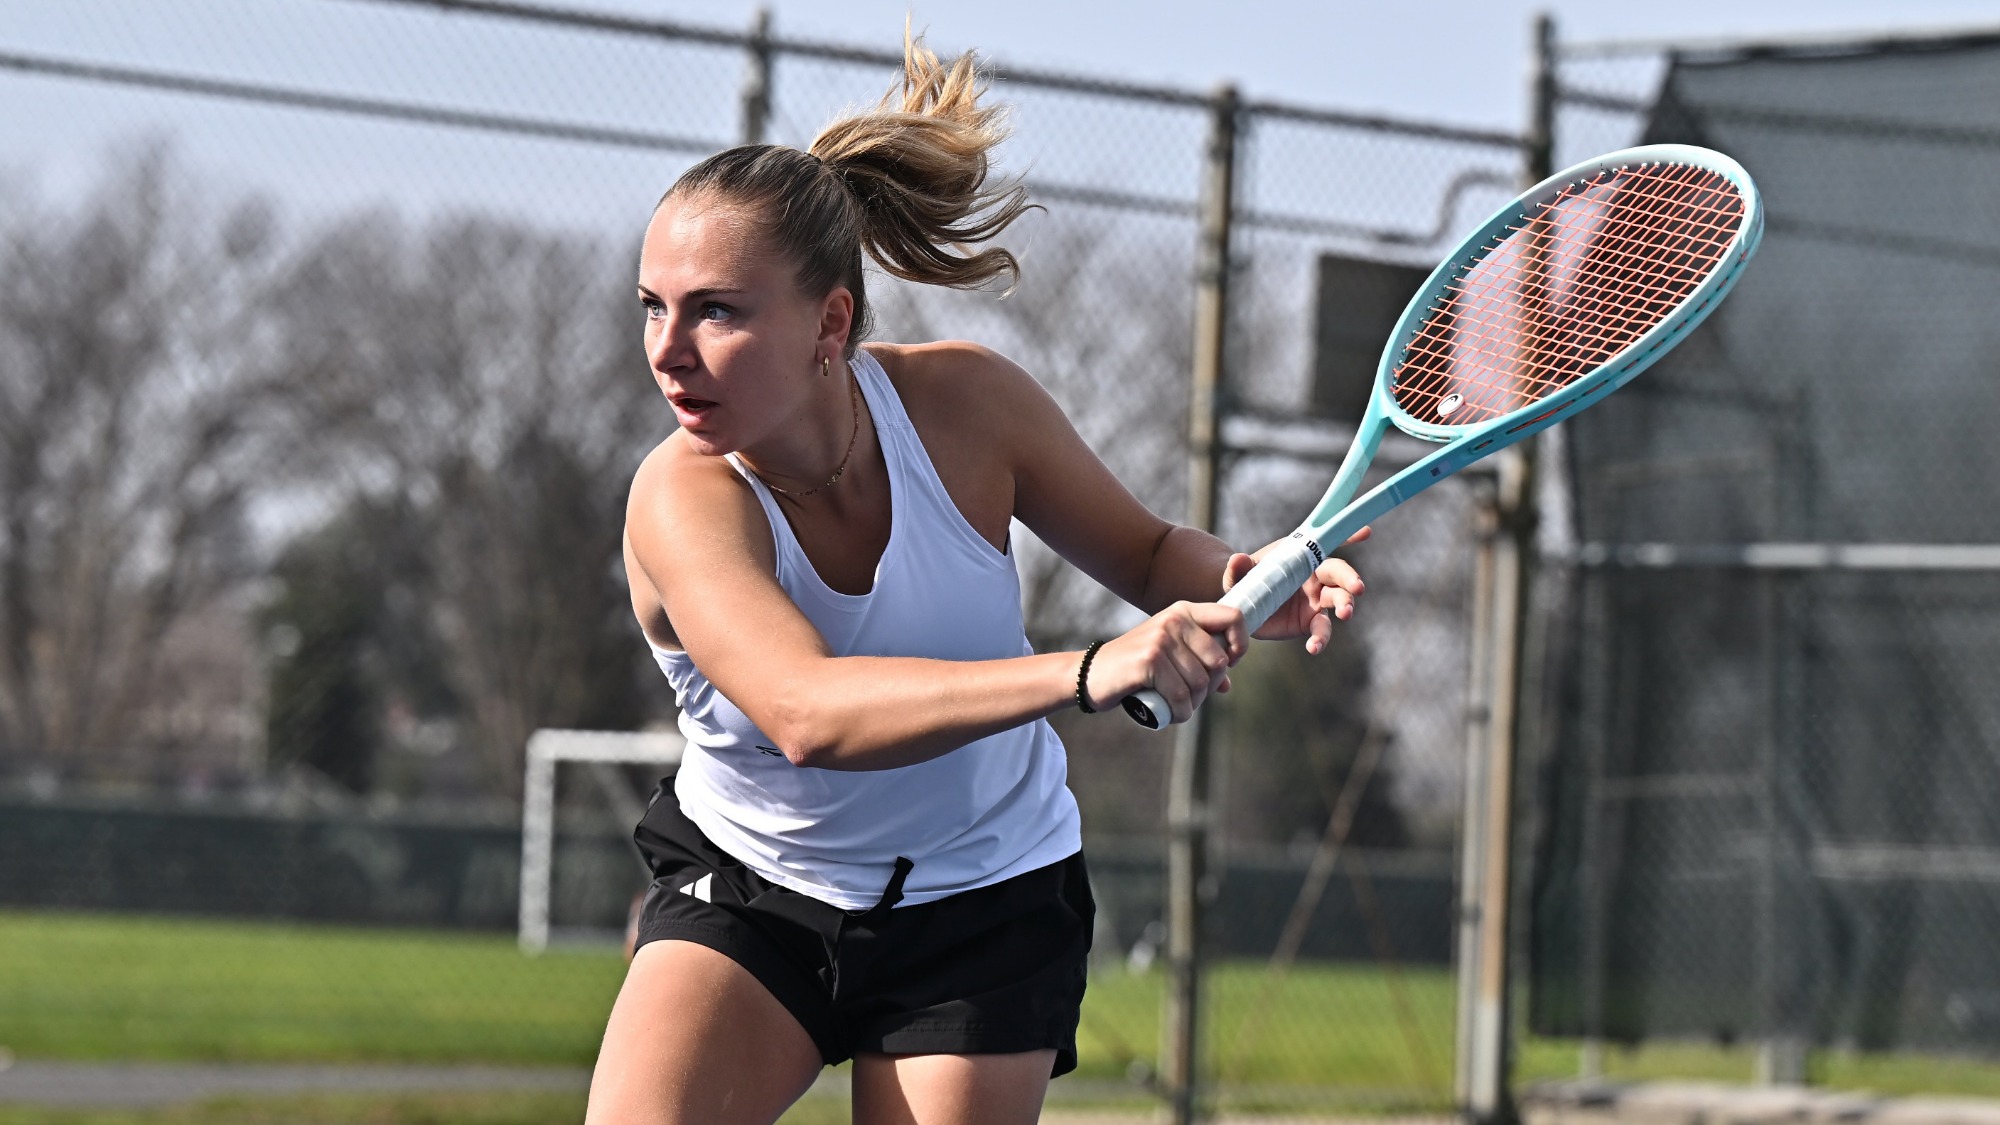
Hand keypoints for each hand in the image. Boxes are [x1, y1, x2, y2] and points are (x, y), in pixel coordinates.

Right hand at [1083, 601, 1248, 724]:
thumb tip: (1227, 684)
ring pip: (1200, 683)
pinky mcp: (1150, 660)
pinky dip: (1179, 713)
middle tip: (1190, 697)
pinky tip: (1170, 714)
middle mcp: (1175, 619)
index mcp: (1184, 611)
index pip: (1234, 617)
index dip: (1240, 645)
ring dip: (1192, 705)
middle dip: (1208, 688)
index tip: (1227, 665)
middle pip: (1218, 661)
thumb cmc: (1134, 667)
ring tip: (1177, 707)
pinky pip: (1181, 696)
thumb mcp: (1168, 655)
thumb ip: (1198, 663)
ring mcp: (1161, 638)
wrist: (1090, 674)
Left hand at [1223, 527, 1368, 653]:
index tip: (1366, 531)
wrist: (1243, 607)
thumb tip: (1237, 559)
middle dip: (1351, 579)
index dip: (1348, 536)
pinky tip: (1314, 648)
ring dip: (1346, 606)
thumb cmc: (1246, 580)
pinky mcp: (1310, 622)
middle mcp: (1315, 578)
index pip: (1327, 544)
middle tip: (1358, 587)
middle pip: (1339, 574)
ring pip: (1338, 601)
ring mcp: (1316, 601)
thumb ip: (1238, 568)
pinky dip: (1320, 639)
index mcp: (1303, 558)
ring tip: (1345, 614)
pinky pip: (1321, 630)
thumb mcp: (1238, 574)